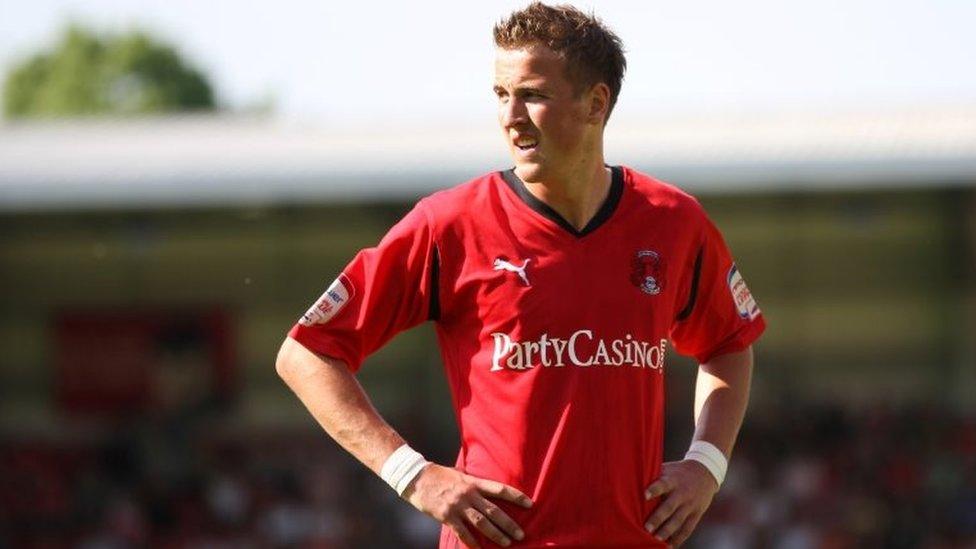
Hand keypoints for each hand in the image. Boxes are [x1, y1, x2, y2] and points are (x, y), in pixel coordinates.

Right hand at [403, 463, 532, 547]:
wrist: (415, 477)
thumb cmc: (439, 475)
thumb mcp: (459, 474)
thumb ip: (473, 483)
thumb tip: (486, 489)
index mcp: (473, 482)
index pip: (500, 489)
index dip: (516, 497)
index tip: (530, 504)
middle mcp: (468, 494)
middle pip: (493, 511)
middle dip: (509, 524)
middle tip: (521, 535)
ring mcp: (457, 506)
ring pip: (481, 523)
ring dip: (495, 534)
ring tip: (506, 543)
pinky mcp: (446, 516)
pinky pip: (462, 532)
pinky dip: (471, 542)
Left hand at [643, 459, 717, 546]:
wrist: (705, 472)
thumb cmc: (677, 472)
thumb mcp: (668, 469)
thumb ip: (653, 476)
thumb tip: (629, 479)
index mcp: (673, 480)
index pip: (663, 484)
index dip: (654, 489)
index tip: (644, 495)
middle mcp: (682, 493)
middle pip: (670, 506)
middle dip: (658, 518)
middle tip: (647, 528)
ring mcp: (690, 505)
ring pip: (679, 520)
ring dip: (667, 531)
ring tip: (656, 540)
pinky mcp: (697, 514)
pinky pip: (688, 529)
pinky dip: (679, 539)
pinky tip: (669, 546)